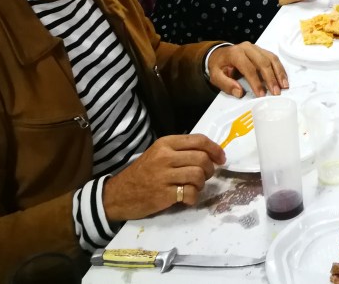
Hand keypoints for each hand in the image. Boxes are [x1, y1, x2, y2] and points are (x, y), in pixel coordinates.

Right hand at [103, 134, 224, 220]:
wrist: (117, 195)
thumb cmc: (142, 174)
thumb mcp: (158, 154)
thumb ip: (180, 151)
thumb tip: (210, 153)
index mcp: (165, 143)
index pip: (199, 140)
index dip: (215, 149)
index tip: (221, 158)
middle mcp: (165, 157)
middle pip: (202, 158)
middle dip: (209, 169)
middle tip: (204, 176)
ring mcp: (163, 176)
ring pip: (198, 175)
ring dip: (201, 183)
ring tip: (193, 187)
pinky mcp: (163, 194)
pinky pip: (190, 193)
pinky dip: (193, 197)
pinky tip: (186, 198)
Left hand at [208, 42, 287, 96]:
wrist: (220, 55)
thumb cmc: (219, 66)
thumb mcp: (215, 76)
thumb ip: (226, 84)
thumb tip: (239, 92)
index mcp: (235, 53)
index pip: (248, 68)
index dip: (256, 82)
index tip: (261, 94)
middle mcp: (247, 48)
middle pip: (263, 62)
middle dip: (271, 79)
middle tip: (276, 92)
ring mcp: (256, 48)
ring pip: (271, 58)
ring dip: (279, 73)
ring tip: (283, 86)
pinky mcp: (262, 51)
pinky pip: (273, 58)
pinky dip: (280, 69)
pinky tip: (283, 78)